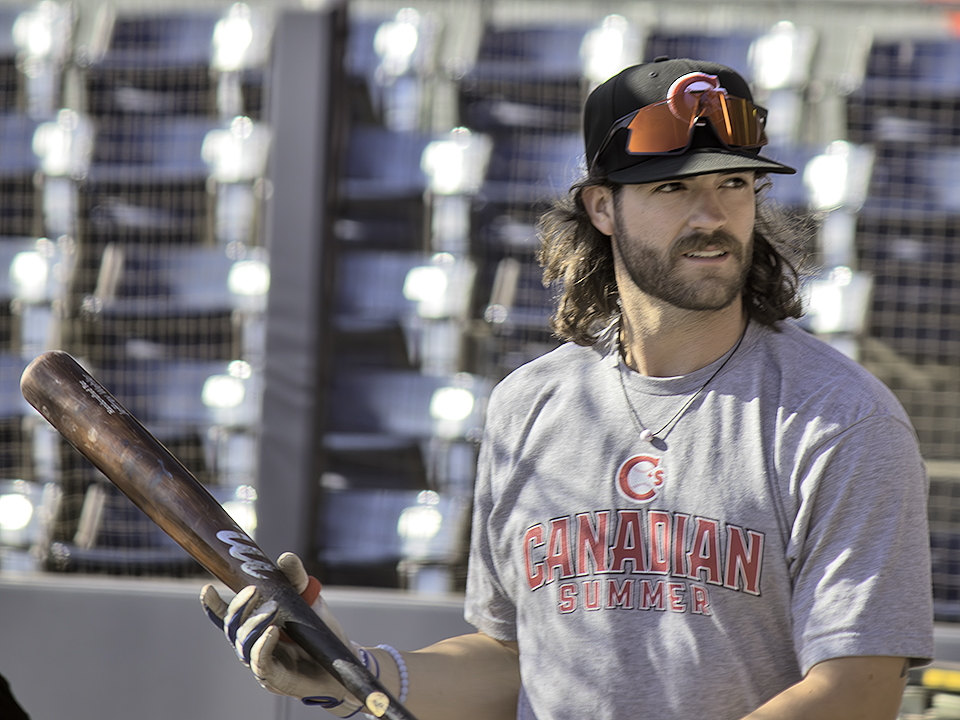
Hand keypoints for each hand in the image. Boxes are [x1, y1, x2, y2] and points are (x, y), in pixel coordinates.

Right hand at [200, 552, 375, 715]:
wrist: (342, 661)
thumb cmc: (320, 631)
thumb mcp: (308, 598)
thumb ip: (295, 578)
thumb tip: (285, 557)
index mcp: (256, 626)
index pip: (228, 617)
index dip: (214, 606)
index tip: (207, 588)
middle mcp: (253, 644)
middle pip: (232, 627)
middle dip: (238, 607)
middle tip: (254, 590)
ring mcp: (261, 662)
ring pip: (243, 644)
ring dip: (254, 624)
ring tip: (273, 609)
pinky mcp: (274, 678)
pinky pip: (260, 662)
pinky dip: (262, 645)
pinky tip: (272, 631)